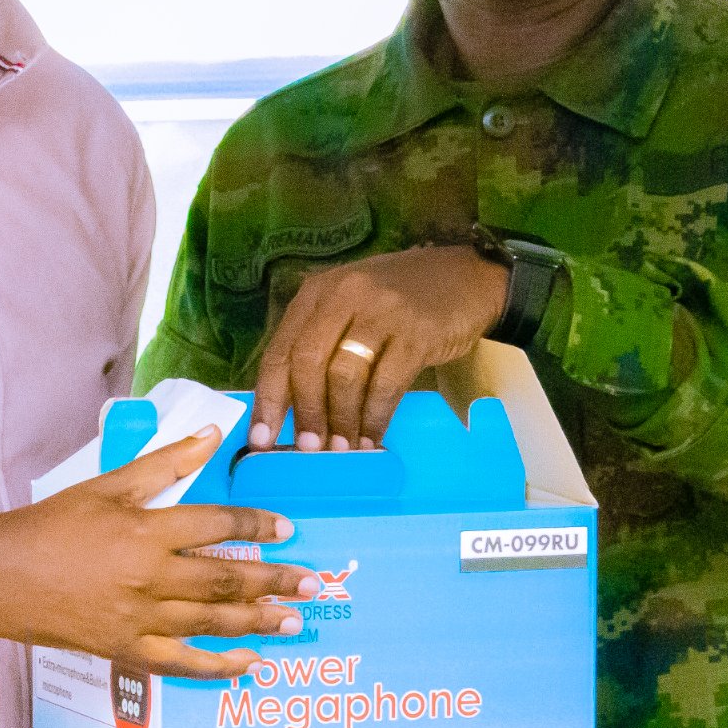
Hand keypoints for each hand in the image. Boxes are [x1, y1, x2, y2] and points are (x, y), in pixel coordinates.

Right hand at [0, 430, 314, 677]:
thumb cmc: (49, 526)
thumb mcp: (107, 486)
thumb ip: (165, 463)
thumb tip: (212, 433)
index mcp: (147, 531)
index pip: (218, 524)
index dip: (257, 524)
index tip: (286, 529)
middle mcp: (151, 577)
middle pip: (228, 578)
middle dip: (276, 581)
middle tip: (313, 584)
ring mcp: (140, 618)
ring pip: (214, 622)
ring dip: (259, 621)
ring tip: (295, 621)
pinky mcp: (126, 649)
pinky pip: (183, 664)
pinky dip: (218, 666)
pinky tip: (249, 664)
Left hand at [247, 245, 509, 450]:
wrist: (466, 277)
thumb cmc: (400, 301)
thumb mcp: (351, 309)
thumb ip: (320, 344)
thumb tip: (291, 409)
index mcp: (317, 293)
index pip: (281, 349)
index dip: (268, 399)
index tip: (260, 439)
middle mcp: (344, 295)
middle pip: (308, 363)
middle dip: (305, 413)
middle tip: (307, 450)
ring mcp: (380, 311)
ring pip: (345, 376)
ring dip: (341, 420)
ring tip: (342, 450)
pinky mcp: (416, 331)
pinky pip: (386, 384)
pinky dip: (375, 417)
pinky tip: (373, 438)